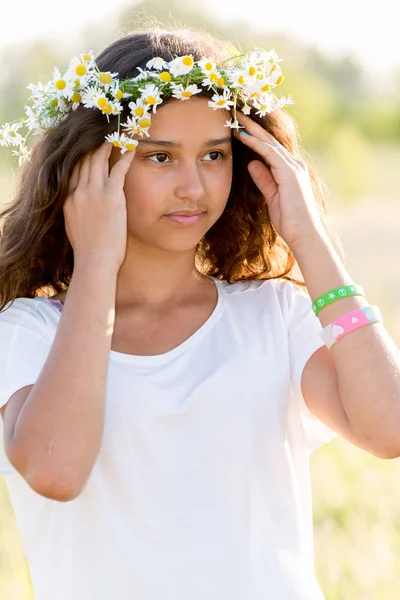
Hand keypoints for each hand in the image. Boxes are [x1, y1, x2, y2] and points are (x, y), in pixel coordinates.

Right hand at [63, 142, 135, 270]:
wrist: (94, 261)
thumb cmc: (89, 251)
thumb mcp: (75, 227)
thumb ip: (77, 212)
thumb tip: (82, 208)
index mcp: (69, 199)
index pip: (74, 171)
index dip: (81, 157)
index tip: (87, 148)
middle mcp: (79, 192)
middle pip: (84, 161)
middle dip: (93, 146)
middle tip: (102, 134)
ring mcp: (94, 193)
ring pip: (99, 161)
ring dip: (106, 146)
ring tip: (114, 135)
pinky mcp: (111, 197)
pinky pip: (118, 170)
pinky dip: (124, 157)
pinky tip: (130, 148)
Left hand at [233, 111, 324, 249]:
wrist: (304, 235)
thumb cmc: (290, 221)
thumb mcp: (271, 197)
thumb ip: (263, 179)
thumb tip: (252, 163)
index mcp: (290, 171)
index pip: (269, 148)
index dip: (254, 135)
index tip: (238, 125)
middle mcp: (294, 165)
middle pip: (269, 140)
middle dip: (252, 125)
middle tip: (236, 111)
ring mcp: (293, 168)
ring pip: (269, 142)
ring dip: (251, 128)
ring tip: (236, 117)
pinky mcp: (290, 173)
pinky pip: (270, 153)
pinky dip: (256, 143)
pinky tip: (243, 135)